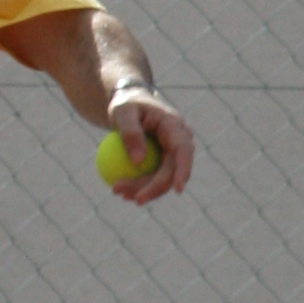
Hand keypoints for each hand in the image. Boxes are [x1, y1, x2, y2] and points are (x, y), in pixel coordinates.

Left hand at [103, 88, 193, 202]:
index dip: (184, 170)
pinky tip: (122, 192)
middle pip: (172, 171)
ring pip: (162, 179)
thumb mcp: (122, 111)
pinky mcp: (160, 161)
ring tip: (119, 192)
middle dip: (154, 188)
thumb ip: (130, 132)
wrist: (128, 103)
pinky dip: (139, 186)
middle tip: (134, 199)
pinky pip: (152, 177)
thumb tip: (138, 162)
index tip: (177, 189)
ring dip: (144, 190)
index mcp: (175, 126)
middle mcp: (177, 142)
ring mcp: (170, 153)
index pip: (184, 150)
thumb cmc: (126, 103)